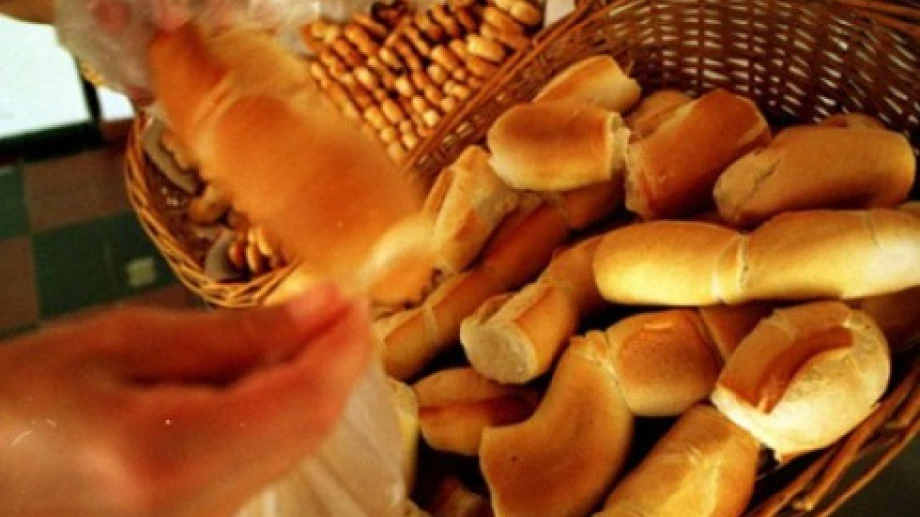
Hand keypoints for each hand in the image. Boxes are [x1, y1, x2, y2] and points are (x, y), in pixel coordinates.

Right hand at [0, 283, 371, 516]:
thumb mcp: (124, 343)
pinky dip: (285, 412)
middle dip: (340, 364)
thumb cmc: (26, 395)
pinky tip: (271, 372)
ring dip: (316, 385)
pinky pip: (268, 462)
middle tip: (339, 306)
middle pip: (311, 431)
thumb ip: (234, 334)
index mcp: (173, 455)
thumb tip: (324, 307)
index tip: (356, 298)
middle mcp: (199, 509)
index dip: (344, 348)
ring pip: (296, 449)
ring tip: (306, 330)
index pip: (304, 403)